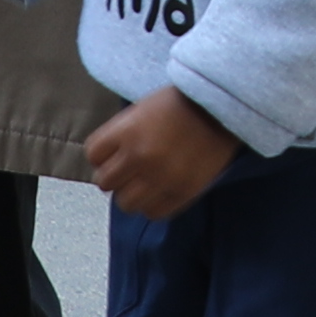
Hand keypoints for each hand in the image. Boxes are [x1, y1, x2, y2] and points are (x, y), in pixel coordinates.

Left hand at [76, 84, 244, 217]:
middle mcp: (139, 156)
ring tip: (144, 184)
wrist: (222, 110)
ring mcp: (160, 177)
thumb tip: (109, 159)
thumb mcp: (143, 109)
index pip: (93, 155)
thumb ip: (122, 134)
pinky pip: (153, 212)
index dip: (101, 155)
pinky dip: (152, 205)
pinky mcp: (181, 192)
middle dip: (114, 176)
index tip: (111, 155)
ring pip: (126, 203)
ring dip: (131, 194)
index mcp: (127, 131)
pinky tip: (159, 192)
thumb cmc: (181, 104)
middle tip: (127, 171)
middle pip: (105, 182)